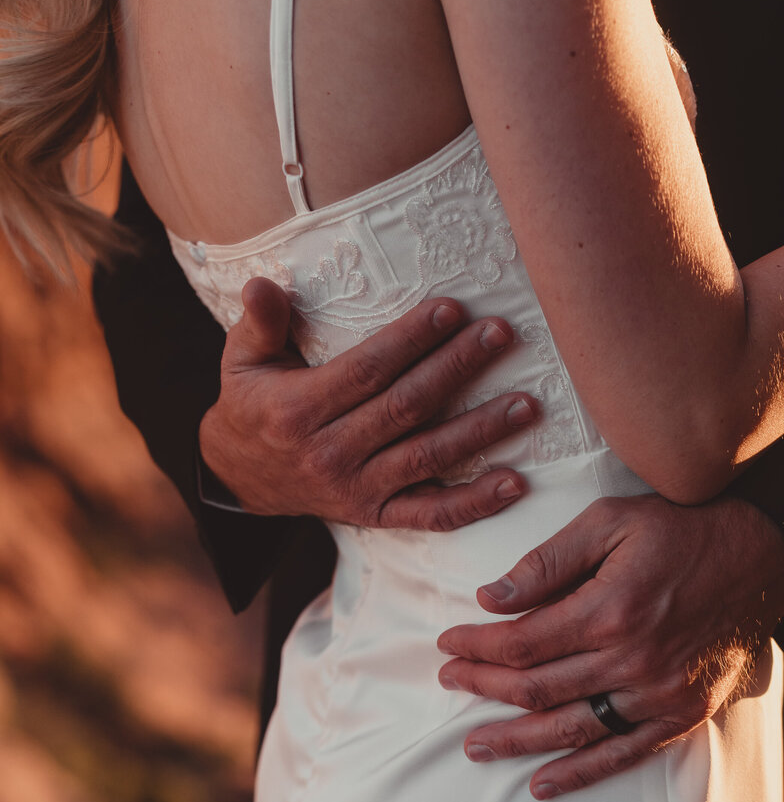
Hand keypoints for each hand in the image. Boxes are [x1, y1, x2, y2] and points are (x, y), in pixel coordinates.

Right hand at [198, 279, 540, 529]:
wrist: (240, 480)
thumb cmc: (252, 406)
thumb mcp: (241, 361)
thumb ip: (258, 323)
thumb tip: (263, 284)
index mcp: (300, 411)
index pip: (367, 370)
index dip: (411, 340)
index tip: (452, 310)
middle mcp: (332, 454)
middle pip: (406, 407)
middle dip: (456, 368)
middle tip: (500, 335)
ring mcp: (359, 490)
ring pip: (428, 457)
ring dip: (481, 431)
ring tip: (525, 404)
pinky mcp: (378, 516)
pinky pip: (432, 515)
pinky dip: (475, 503)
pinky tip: (514, 484)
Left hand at [435, 494, 783, 798]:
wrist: (762, 559)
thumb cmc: (682, 532)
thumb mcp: (612, 521)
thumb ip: (548, 560)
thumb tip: (491, 598)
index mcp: (609, 609)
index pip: (522, 641)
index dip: (478, 646)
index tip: (450, 642)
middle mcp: (631, 659)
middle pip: (537, 686)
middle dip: (484, 685)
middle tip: (449, 681)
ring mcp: (656, 694)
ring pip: (570, 728)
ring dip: (516, 739)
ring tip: (475, 743)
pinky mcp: (679, 715)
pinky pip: (621, 754)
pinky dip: (579, 773)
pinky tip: (542, 783)